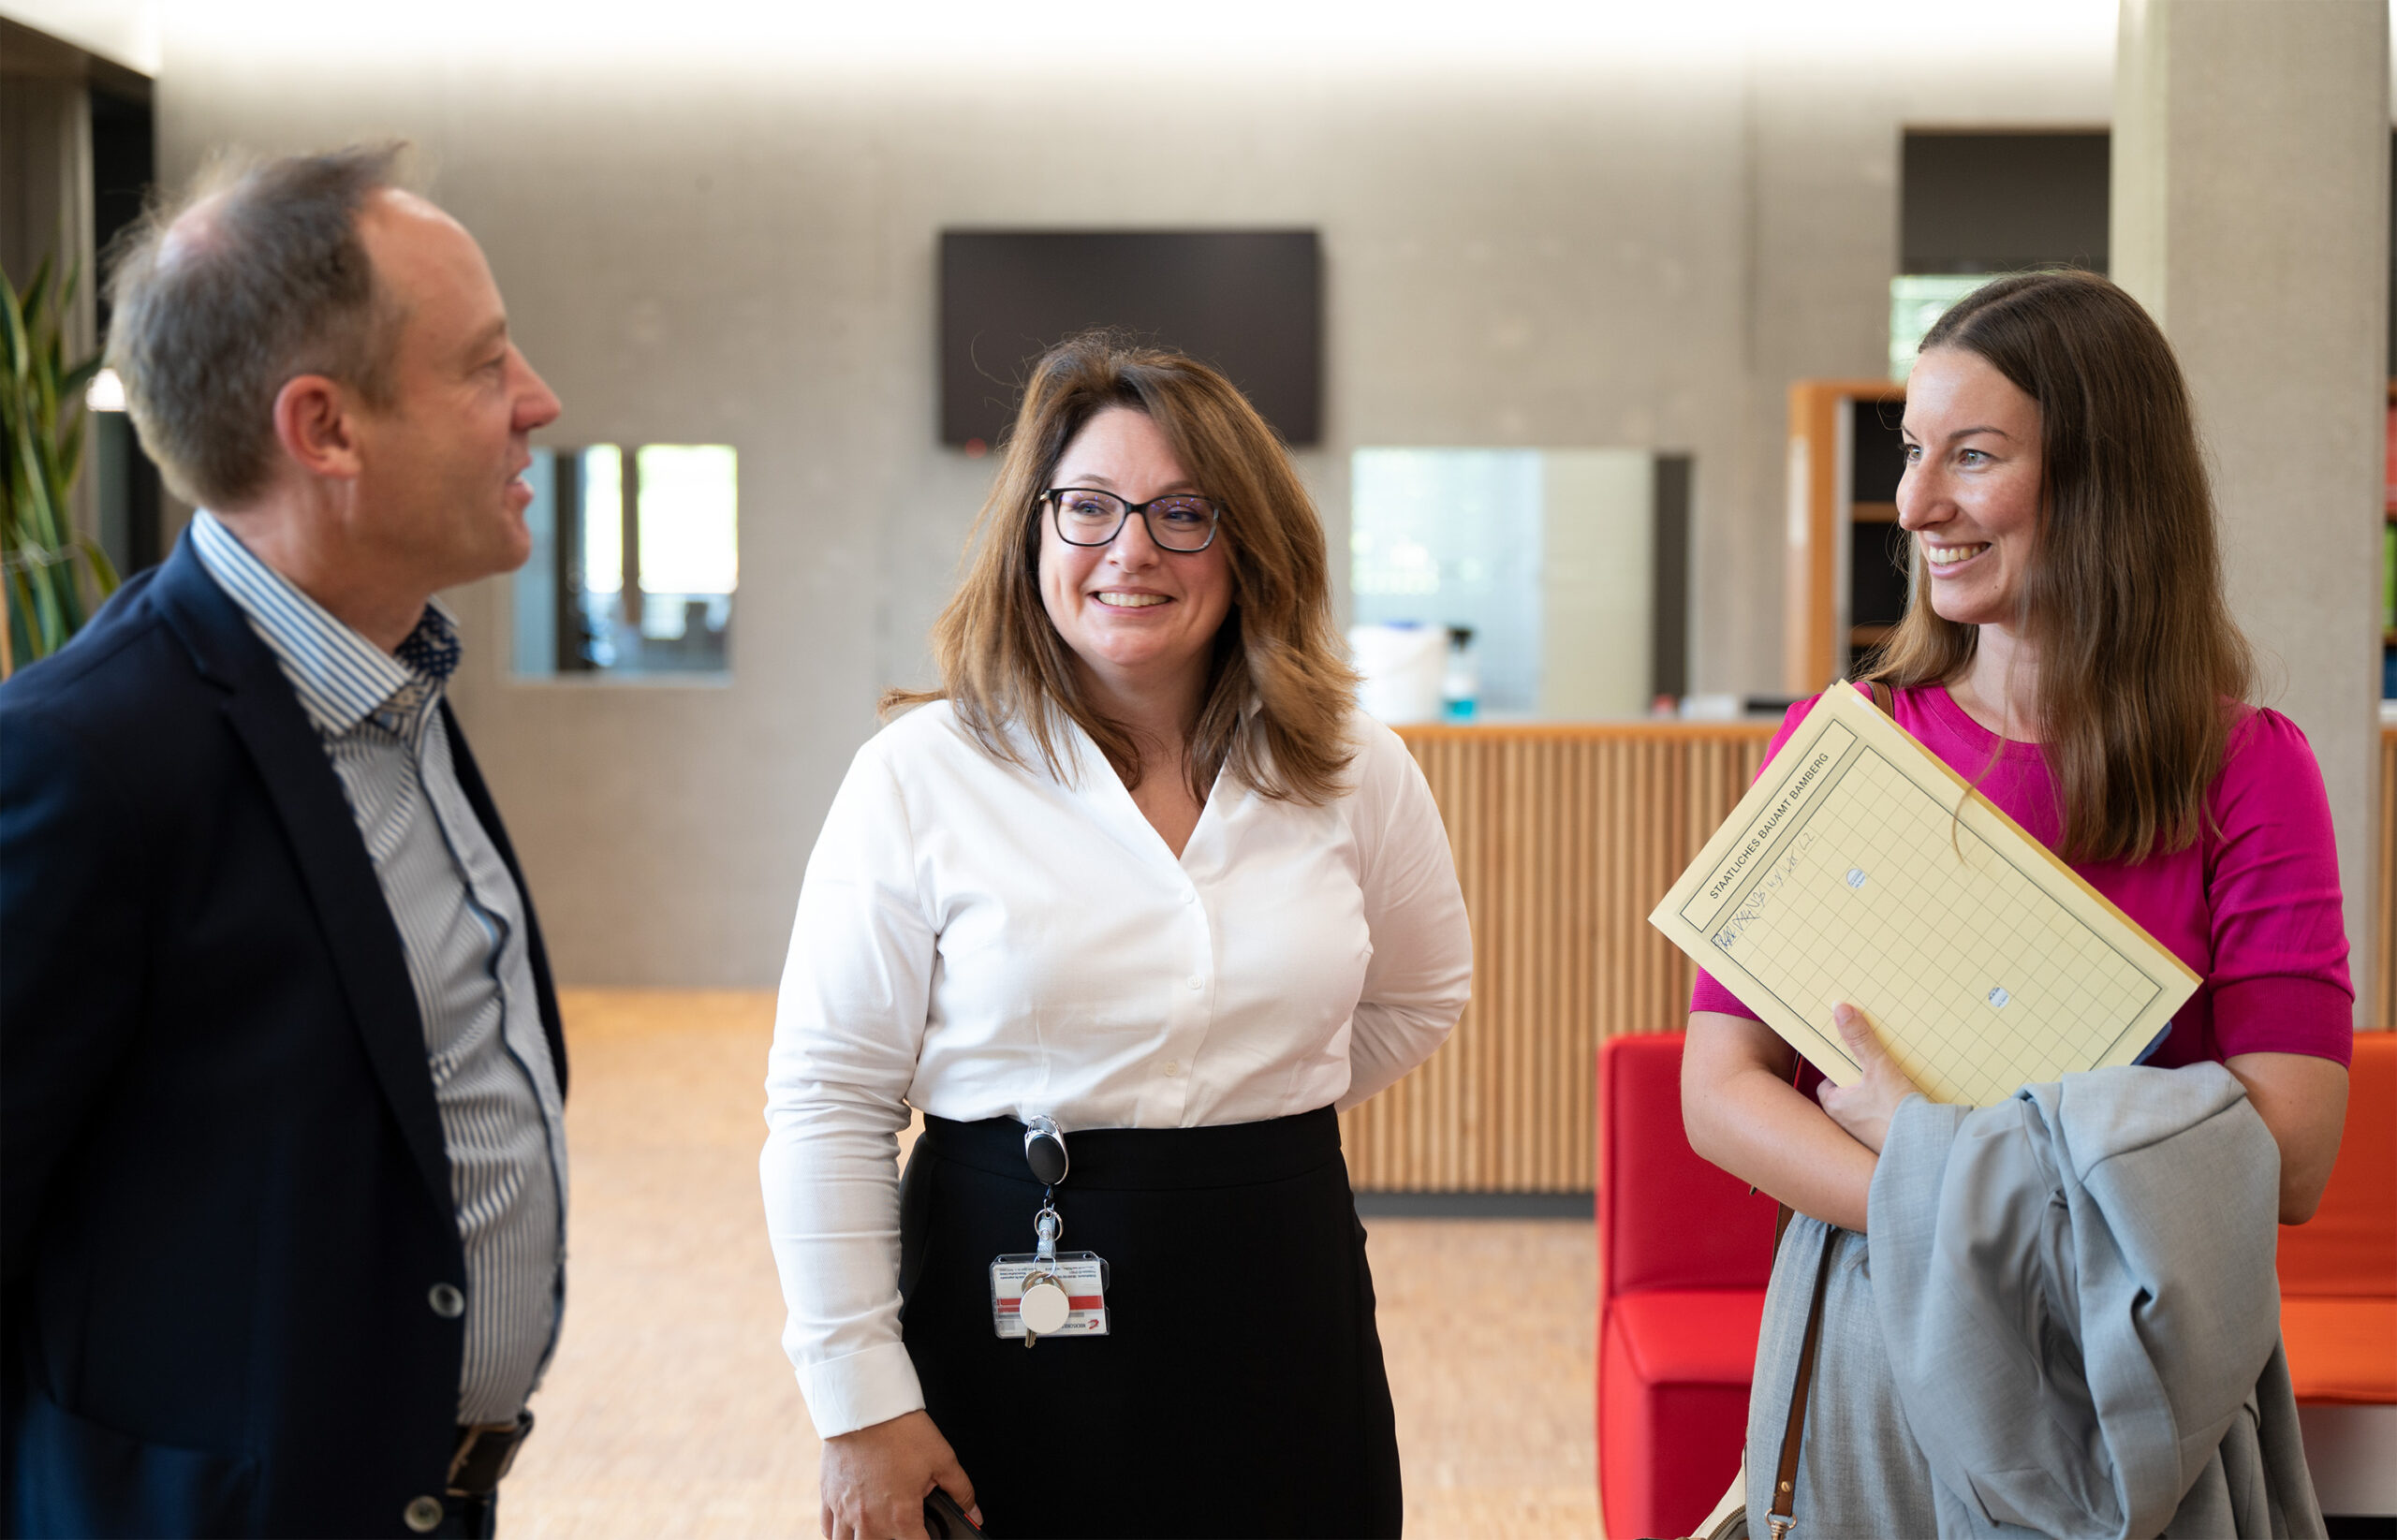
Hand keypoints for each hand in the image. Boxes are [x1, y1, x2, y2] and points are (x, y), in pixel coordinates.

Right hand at [820, 1410, 978, 1539]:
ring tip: (875, 1533)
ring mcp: (845, 1510)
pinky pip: (827, 1529)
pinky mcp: (828, 1496)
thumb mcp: (942, 1458)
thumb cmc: (901, 1429)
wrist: (866, 1405)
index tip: (928, 1536)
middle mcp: (870, 1519)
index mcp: (900, 1515)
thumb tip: (974, 1511)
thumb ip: (961, 1491)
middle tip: (902, 1530)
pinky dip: (838, 1534)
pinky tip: (849, 1528)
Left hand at [1815, 1003, 1925, 1153]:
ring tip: (1892, 1085)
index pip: (1829, 1078)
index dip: (1840, 1065)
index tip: (1853, 1055)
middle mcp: (1843, 1123)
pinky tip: (1903, 1103)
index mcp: (1834, 1105)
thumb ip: (1860, 1039)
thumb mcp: (1878, 1068)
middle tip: (1875, 1068)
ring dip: (1875, 1096)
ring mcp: (1862, 1134)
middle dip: (1860, 1080)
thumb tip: (1840, 1010)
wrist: (1925, 1149)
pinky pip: (1879, 1119)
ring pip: (1864, 1105)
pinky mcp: (1881, 1141)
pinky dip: (1888, 1110)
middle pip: (1847, 1090)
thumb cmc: (1896, 1113)